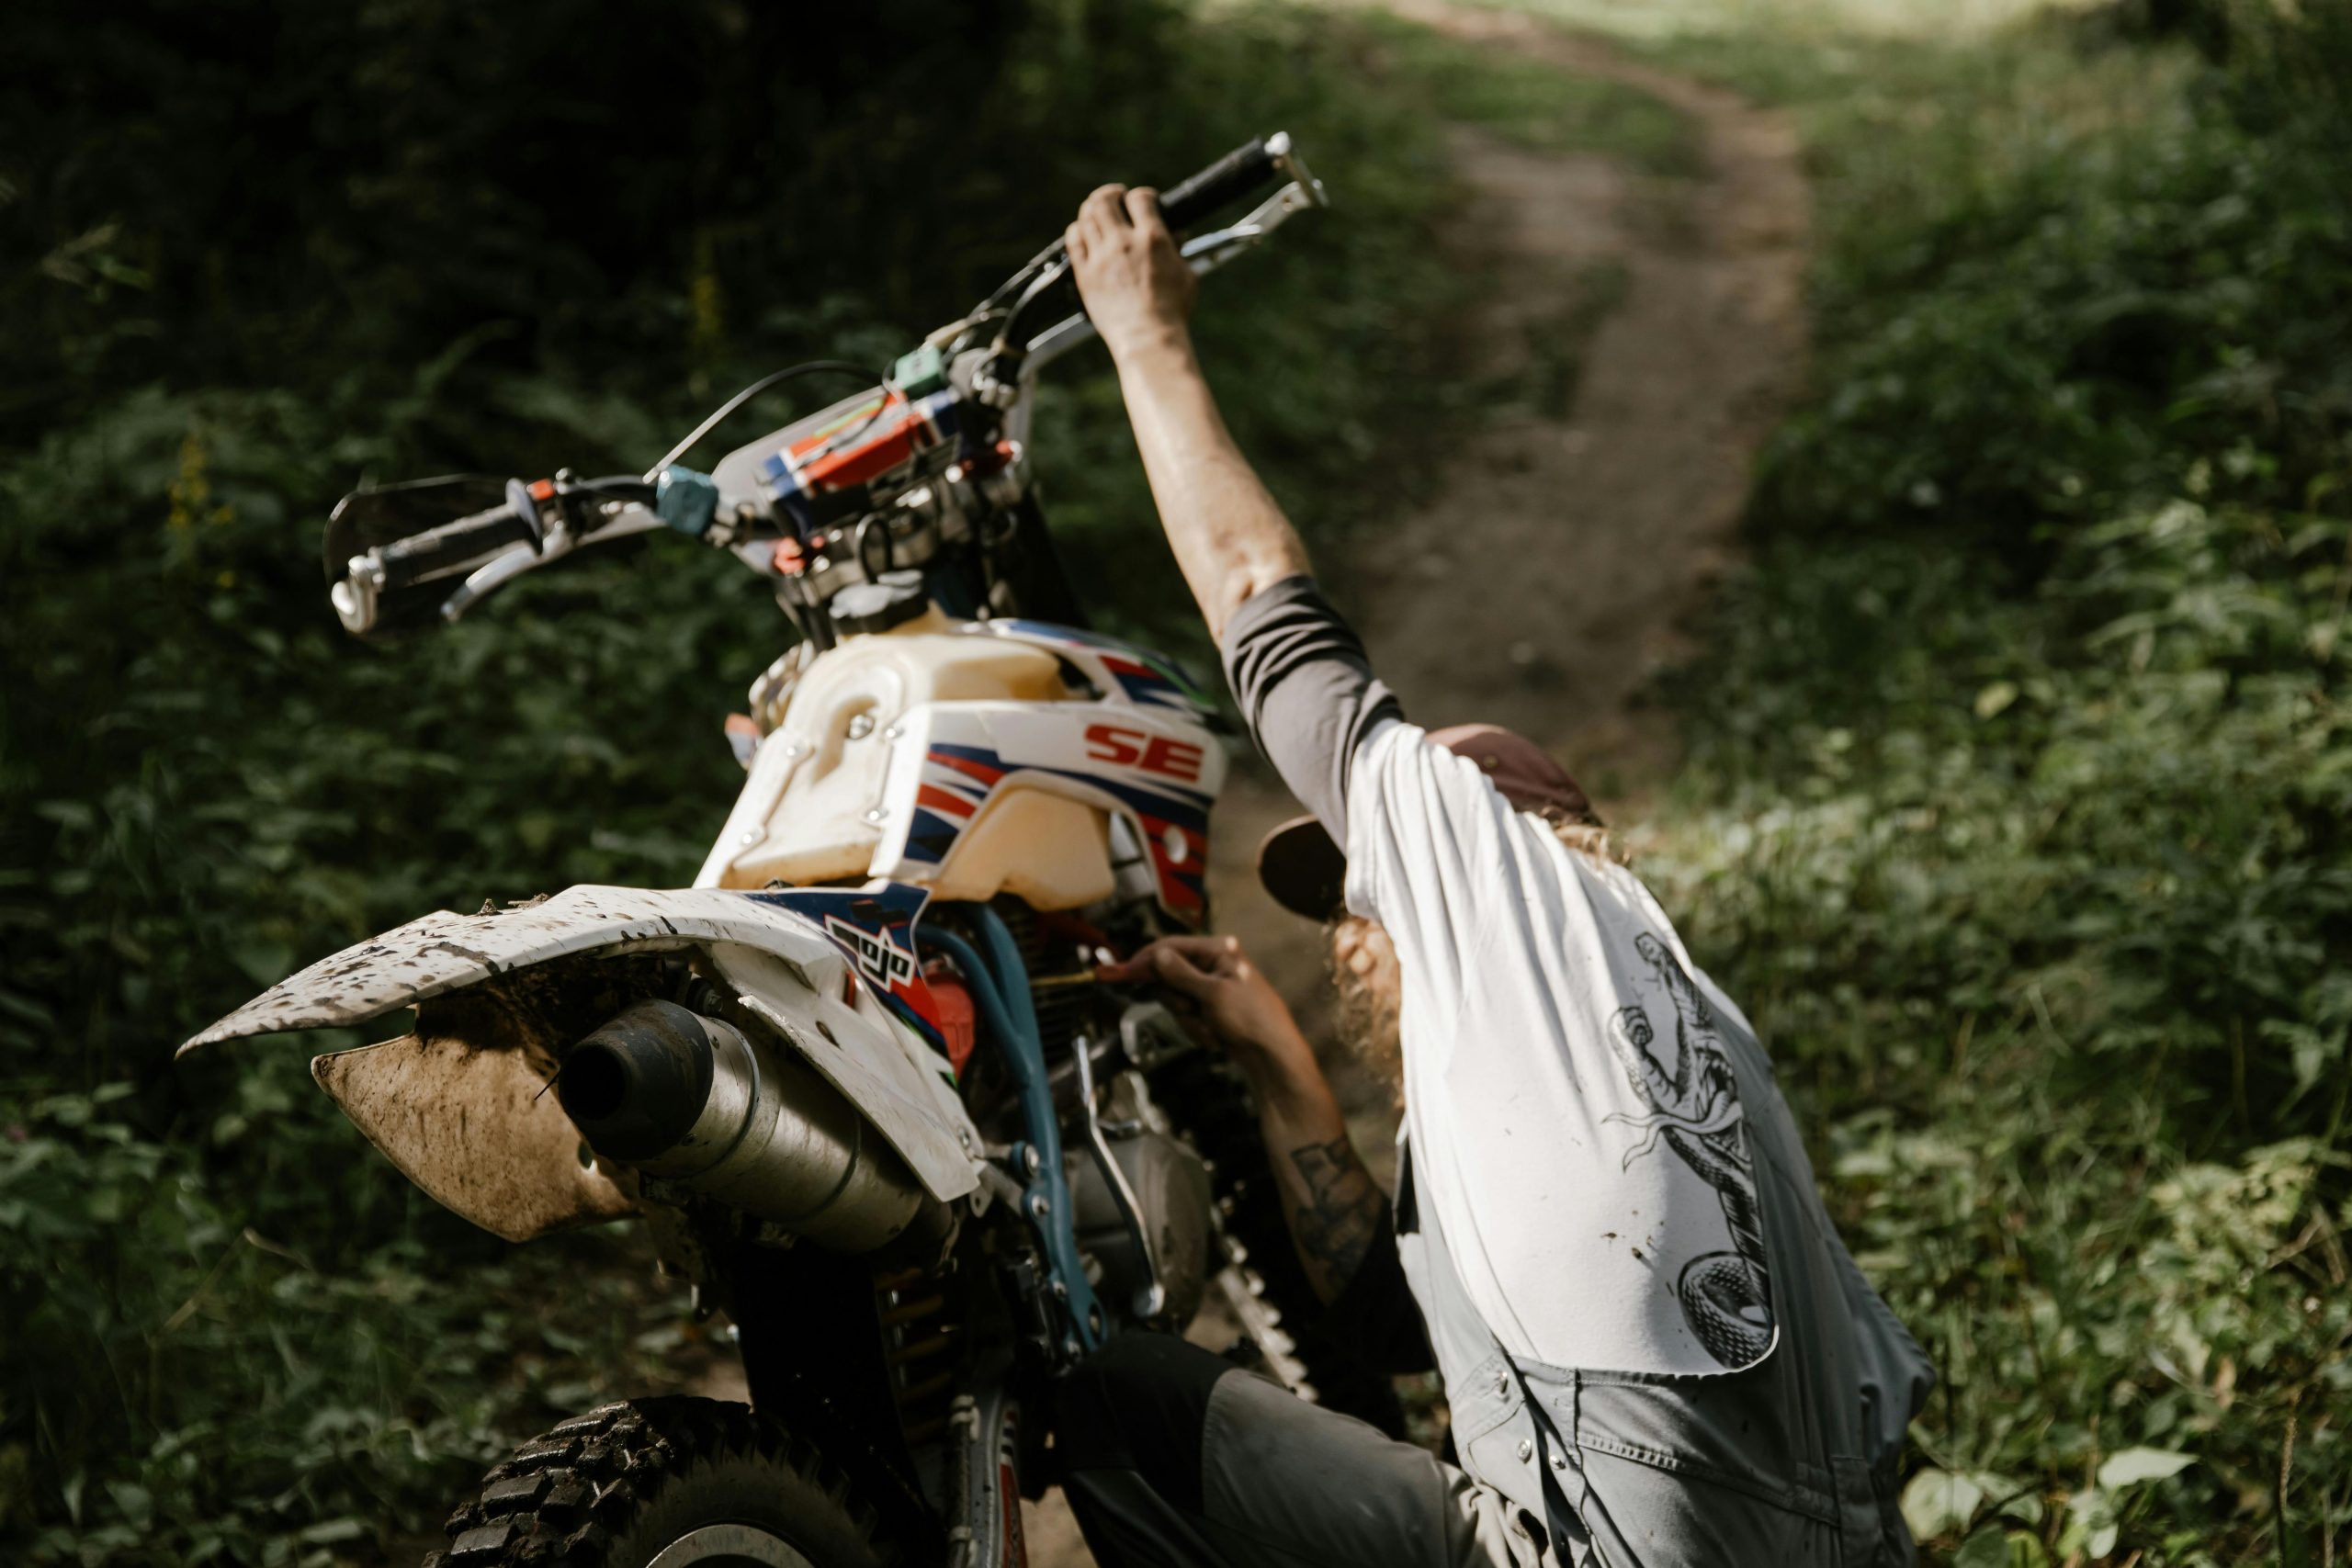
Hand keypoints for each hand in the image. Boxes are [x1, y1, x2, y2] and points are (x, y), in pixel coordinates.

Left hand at [1065, 184, 1196, 364]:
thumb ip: (1177, 250)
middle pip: (1105, 200)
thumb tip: (1176, 235)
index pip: (1140, 198)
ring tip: (1098, 213)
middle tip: (1115, 198)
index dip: (1142, 195)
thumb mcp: (1185, 276)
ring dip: (1092, 209)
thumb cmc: (1171, 312)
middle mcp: (1123, 242)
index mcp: (1152, 239)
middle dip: (1111, 194)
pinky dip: (1077, 231)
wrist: (1147, 339)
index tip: (1144, 202)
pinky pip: (1073, 240)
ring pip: (1086, 216)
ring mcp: (1101, 257)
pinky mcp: (1084, 275)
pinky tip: (1083, 233)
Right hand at [1098, 934, 1313, 1082]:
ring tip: (1213, 1028)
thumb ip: (1180, 974)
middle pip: (1168, 977)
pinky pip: (1188, 1016)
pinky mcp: (1211, 1009)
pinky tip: (1217, 1037)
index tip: (1115, 973)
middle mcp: (1213, 965)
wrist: (1272, 1054)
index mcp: (1218, 951)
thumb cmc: (1250, 1018)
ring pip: (1175, 1001)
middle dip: (1177, 1001)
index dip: (1142, 961)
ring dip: (1189, 1020)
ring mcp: (1211, 988)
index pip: (1169, 948)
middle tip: (1194, 1010)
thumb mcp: (1212, 994)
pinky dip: (1198, 1030)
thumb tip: (1156, 955)